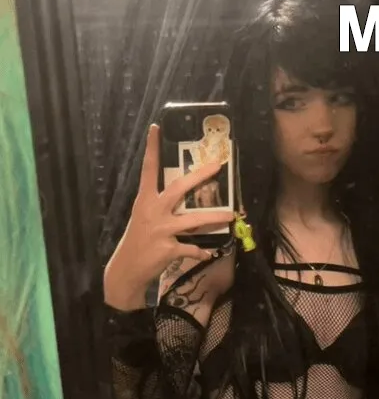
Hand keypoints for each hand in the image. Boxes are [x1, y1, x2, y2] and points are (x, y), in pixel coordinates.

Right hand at [104, 124, 233, 307]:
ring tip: (231, 215)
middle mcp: (153, 211)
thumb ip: (161, 207)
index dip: (152, 149)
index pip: (148, 170)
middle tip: (216, 166)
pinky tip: (207, 254)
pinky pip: (192, 248)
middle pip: (178, 189)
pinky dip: (201, 252)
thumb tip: (183, 200)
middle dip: (199, 177)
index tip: (155, 128)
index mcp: (145, 200)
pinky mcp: (169, 249)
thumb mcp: (144, 218)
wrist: (127, 269)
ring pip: (193, 221)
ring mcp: (161, 230)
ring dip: (214, 218)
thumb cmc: (138, 240)